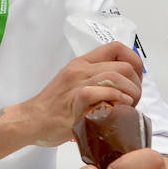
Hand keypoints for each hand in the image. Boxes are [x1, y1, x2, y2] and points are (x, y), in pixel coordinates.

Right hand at [24, 42, 142, 147]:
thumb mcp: (75, 84)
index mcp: (82, 63)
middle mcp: (80, 70)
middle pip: (124, 66)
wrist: (31, 120)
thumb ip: (96, 81)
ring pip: (116, 76)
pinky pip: (101, 92)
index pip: (117, 48)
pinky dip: (116, 99)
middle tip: (132, 101)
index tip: (135, 81)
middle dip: (136, 85)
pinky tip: (118, 108)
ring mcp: (76, 84)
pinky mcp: (74, 101)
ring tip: (127, 107)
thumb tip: (124, 87)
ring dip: (130, 94)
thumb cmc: (54, 107)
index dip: (135, 62)